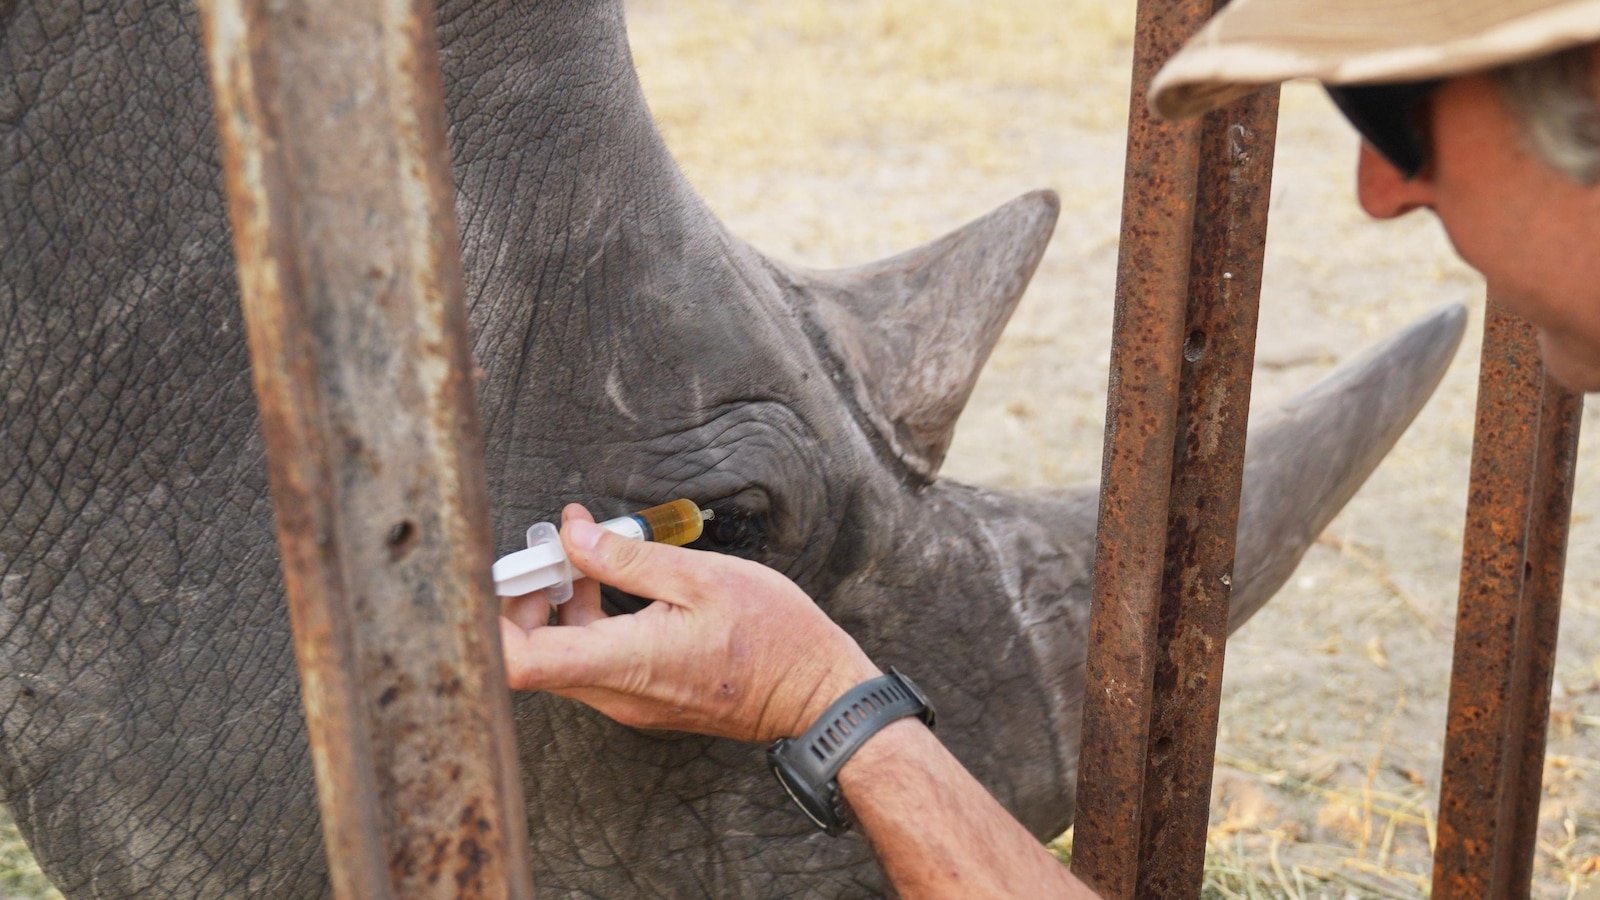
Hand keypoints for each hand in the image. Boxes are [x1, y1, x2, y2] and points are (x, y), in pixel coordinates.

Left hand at [499, 504, 880, 742]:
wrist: (815, 697)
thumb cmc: (773, 637)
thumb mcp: (702, 578)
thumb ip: (627, 557)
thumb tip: (572, 534)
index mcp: (625, 662)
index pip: (517, 664)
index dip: (489, 620)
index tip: (504, 572)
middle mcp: (616, 694)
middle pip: (528, 657)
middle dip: (523, 598)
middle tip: (548, 549)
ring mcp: (628, 703)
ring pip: (559, 657)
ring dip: (554, 607)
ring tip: (583, 557)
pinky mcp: (642, 701)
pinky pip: (590, 663)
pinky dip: (584, 623)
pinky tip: (608, 585)